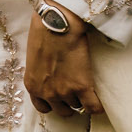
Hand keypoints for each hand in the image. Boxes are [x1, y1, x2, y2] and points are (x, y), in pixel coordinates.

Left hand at [23, 2, 102, 116]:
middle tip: (75, 90)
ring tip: (86, 83)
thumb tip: (50, 72)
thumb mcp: (34, 57)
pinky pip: (93, 107)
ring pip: (78, 105)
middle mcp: (46, 93)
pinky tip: (99, 100)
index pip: (43, 108)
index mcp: (32, 85)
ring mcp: (64, 91)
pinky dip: (97, 107)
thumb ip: (40, 71)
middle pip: (62, 110)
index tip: (60, 97)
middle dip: (68, 102)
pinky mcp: (82, 86)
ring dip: (82, 97)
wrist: (57, 22)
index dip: (53, 103)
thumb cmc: (43, 31)